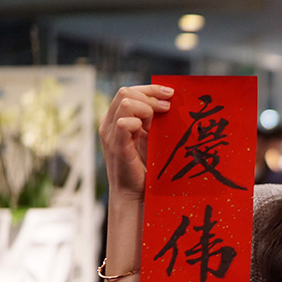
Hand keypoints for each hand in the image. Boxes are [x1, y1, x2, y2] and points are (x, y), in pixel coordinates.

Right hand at [98, 85, 172, 201]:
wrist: (136, 192)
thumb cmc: (146, 165)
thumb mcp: (151, 136)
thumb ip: (153, 119)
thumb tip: (171, 100)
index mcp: (116, 117)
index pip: (129, 90)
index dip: (151, 89)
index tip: (172, 93)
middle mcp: (109, 122)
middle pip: (126, 91)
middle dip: (151, 96)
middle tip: (167, 109)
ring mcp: (109, 132)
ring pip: (125, 101)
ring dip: (146, 108)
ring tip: (154, 125)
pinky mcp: (115, 144)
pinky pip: (124, 122)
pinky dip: (138, 123)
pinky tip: (146, 132)